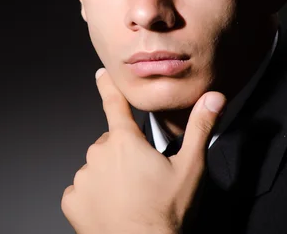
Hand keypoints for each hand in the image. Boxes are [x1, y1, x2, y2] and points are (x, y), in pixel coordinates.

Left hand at [61, 68, 225, 233]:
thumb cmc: (166, 213)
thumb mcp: (190, 168)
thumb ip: (200, 128)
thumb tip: (214, 98)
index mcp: (125, 142)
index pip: (114, 104)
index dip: (107, 86)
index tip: (101, 74)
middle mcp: (99, 154)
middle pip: (109, 143)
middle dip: (122, 152)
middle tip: (140, 175)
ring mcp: (83, 177)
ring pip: (96, 166)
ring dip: (108, 175)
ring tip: (128, 195)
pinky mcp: (72, 199)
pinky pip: (82, 189)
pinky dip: (94, 195)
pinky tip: (111, 206)